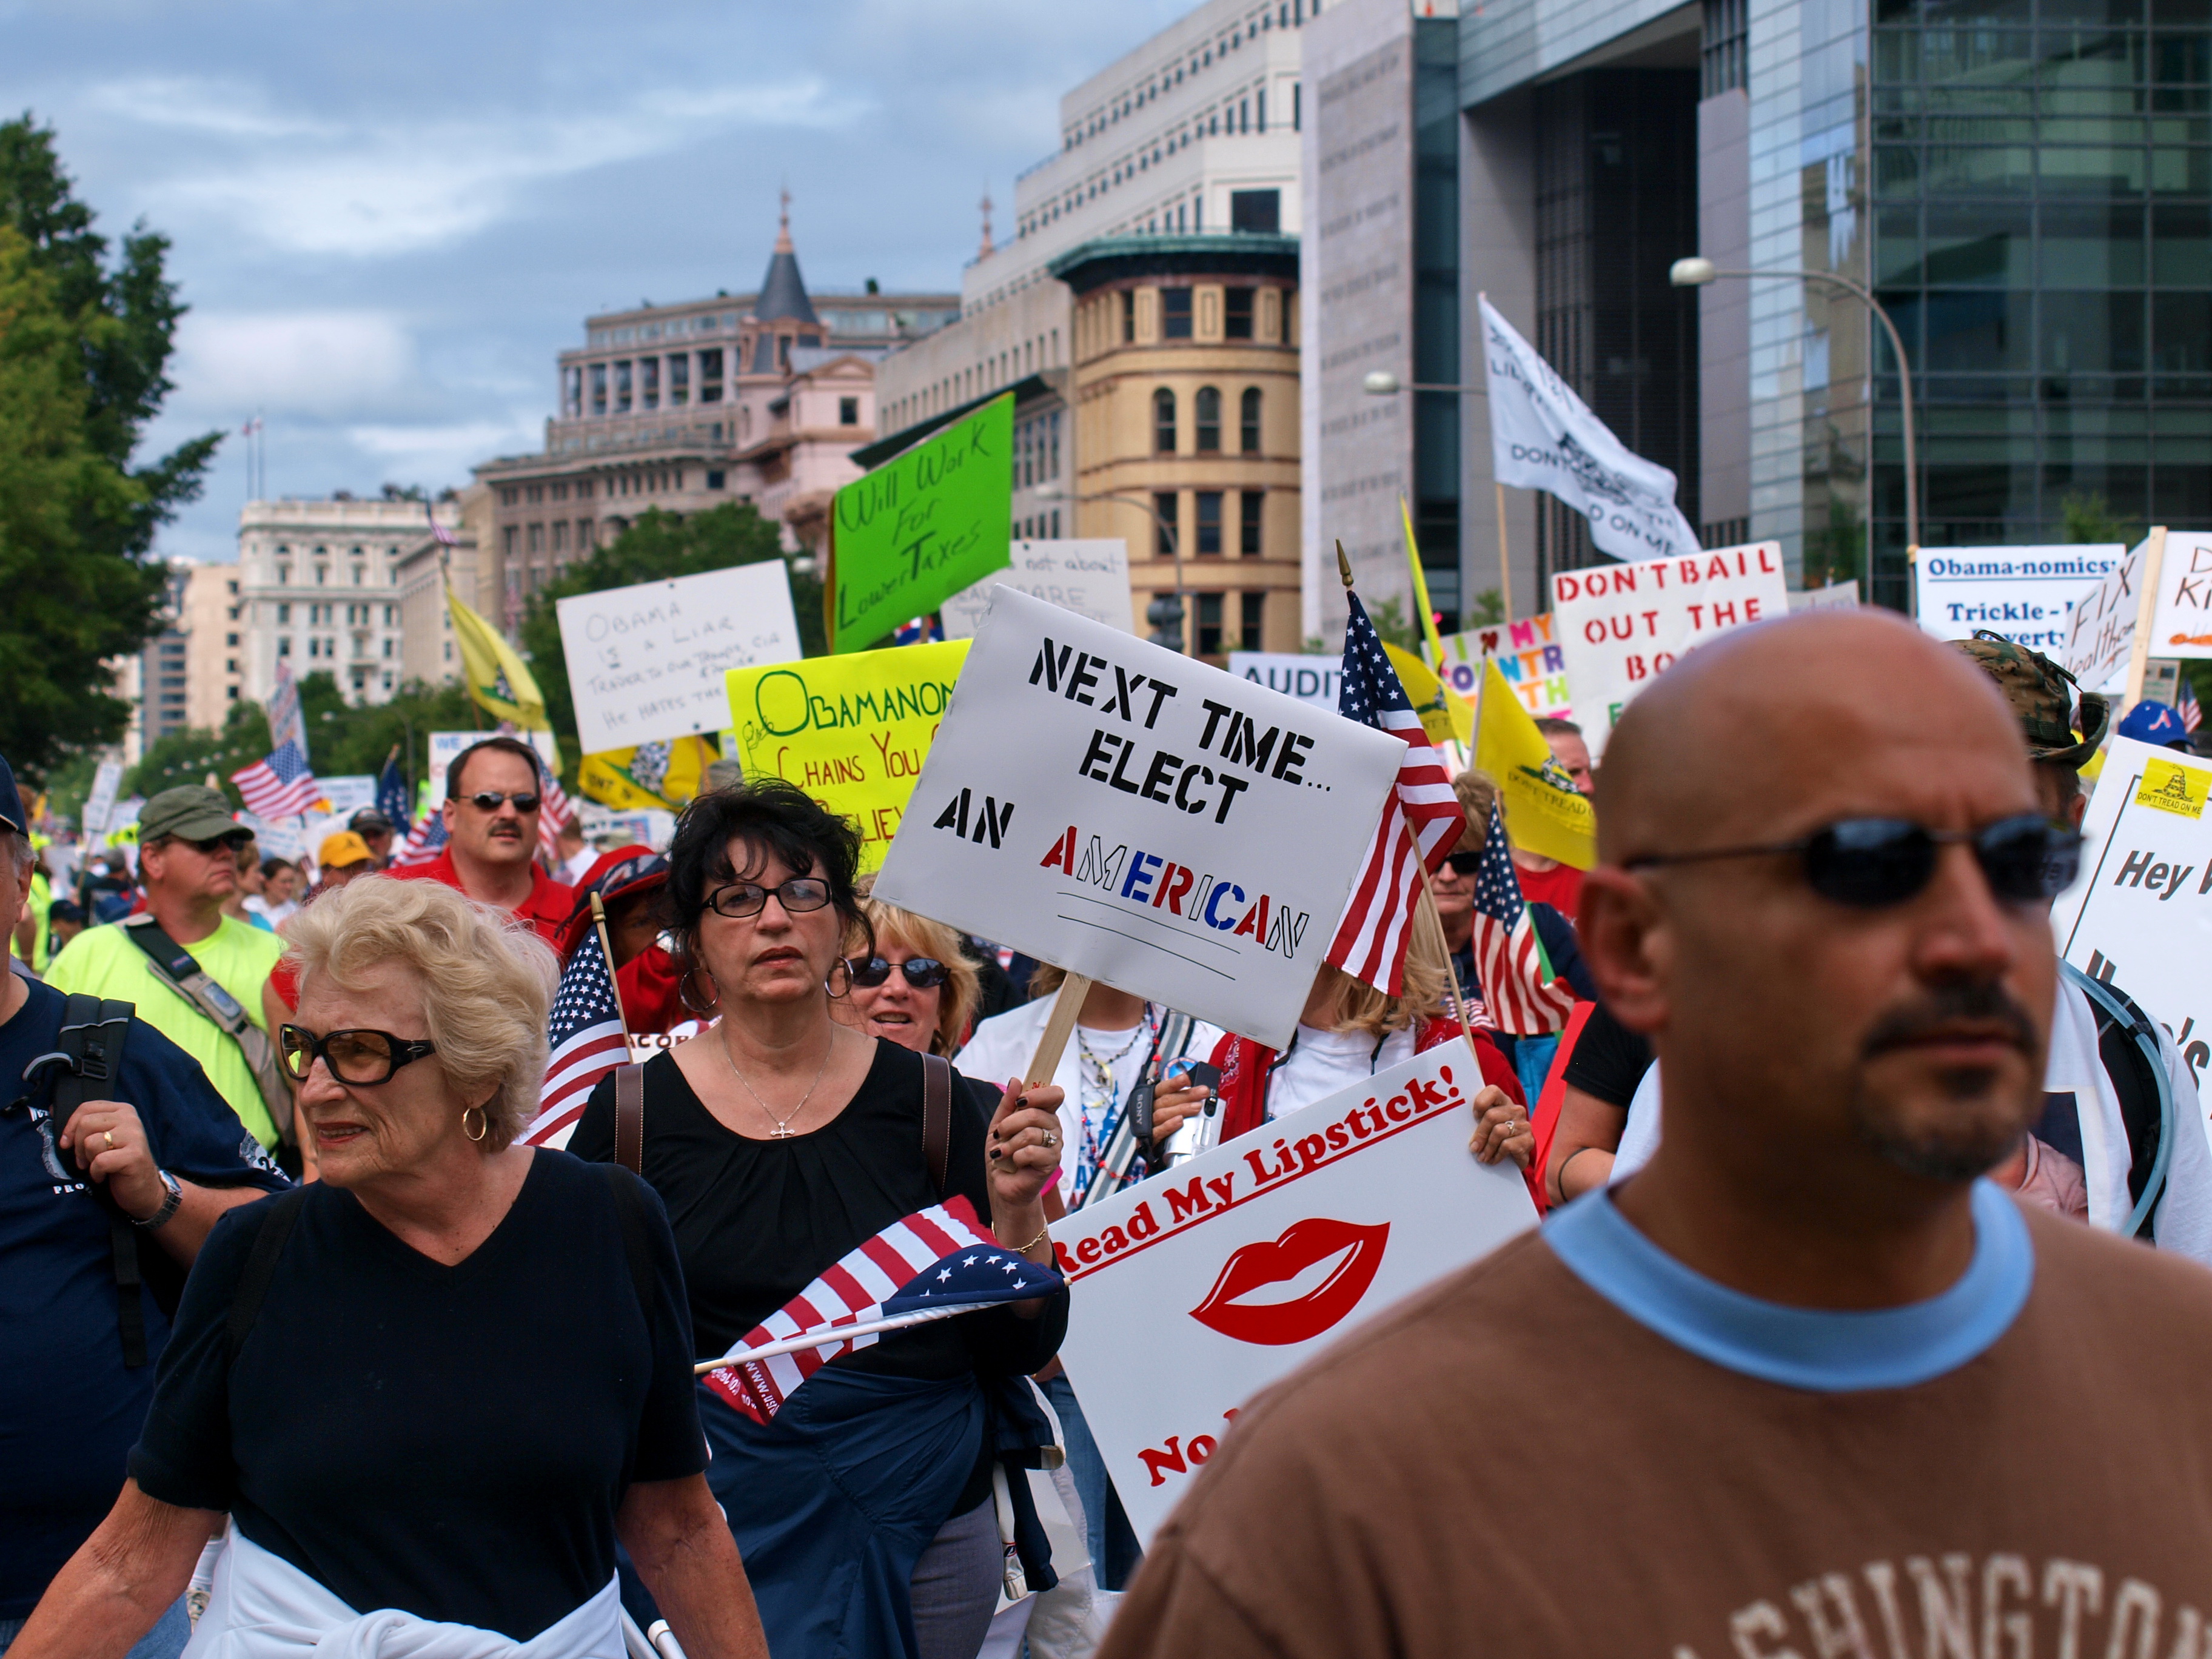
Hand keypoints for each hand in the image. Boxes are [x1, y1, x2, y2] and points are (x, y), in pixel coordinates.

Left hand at [58, 1101, 166, 1219]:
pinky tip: (104, 1176)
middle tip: (85, 1160)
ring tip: (98, 1166)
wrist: (142, 1188)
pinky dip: (96, 1173)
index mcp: (123, 1110)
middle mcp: (131, 1119)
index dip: (70, 1126)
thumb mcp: (102, 1137)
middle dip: (78, 1146)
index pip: (86, 1107)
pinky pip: (100, 1161)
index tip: (67, 1144)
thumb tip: (52, 1109)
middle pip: (85, 1123)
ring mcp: (135, 1136)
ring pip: (90, 1142)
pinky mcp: (135, 1155)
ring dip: (88, 1160)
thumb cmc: (117, 1162)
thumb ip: (84, 1124)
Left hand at [986, 1079, 1065, 1215]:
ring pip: (1031, 1133)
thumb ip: (1007, 1104)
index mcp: (1044, 1115)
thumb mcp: (999, 1125)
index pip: (1055, 1094)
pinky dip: (1015, 1157)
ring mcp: (1055, 1146)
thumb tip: (1016, 1080)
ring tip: (1003, 1152)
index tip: (1019, 1101)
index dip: (1038, 1094)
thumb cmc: (1003, 1155)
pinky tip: (1013, 1163)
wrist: (1002, 1185)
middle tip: (1000, 1134)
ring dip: (1009, 1144)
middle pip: (1035, 1113)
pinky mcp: (1051, 1163)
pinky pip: (1031, 1152)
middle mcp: (1053, 1128)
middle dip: (1010, 1124)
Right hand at [1148, 1076, 1213, 1145]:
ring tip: (1197, 1107)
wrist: (1141, 1142)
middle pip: (1167, 1100)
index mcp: (1152, 1097)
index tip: (1186, 1079)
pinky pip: (1157, 1131)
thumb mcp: (1165, 1106)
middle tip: (1203, 1092)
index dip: (1174, 1083)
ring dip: (1181, 1109)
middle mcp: (1148, 1108)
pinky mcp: (1148, 1137)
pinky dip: (1168, 1126)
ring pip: (1163, 1114)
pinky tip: (1180, 1121)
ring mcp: (1148, 1122)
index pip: (1163, 1088)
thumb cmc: (1157, 1120)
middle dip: (1187, 1095)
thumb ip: (1179, 1098)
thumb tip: (1198, 1092)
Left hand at [1466, 1085, 1534, 1169]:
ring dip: (1487, 1148)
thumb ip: (1477, 1120)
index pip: (1492, 1091)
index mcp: (1504, 1101)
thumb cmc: (1495, 1138)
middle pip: (1491, 1116)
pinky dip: (1497, 1155)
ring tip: (1482, 1157)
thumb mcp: (1487, 1126)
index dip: (1480, 1103)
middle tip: (1474, 1147)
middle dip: (1480, 1134)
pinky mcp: (1528, 1141)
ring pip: (1499, 1132)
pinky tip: (1493, 1159)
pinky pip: (1507, 1145)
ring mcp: (1524, 1125)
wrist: (1516, 1157)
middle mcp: (1516, 1110)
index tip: (1474, 1117)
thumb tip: (1455, 1126)